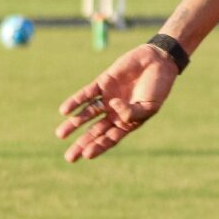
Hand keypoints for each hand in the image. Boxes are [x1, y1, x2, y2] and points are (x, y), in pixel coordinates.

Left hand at [56, 45, 177, 161]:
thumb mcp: (150, 105)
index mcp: (128, 121)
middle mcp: (115, 112)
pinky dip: (75, 101)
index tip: (86, 155)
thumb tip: (112, 106)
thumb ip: (131, 112)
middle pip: (95, 131)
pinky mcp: (103, 83)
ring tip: (60, 134)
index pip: (110, 138)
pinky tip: (65, 111)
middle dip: (82, 143)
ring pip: (88, 114)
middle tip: (70, 157)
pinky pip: (86, 94)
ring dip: (74, 124)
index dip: (99, 146)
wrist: (157, 62)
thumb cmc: (158, 87)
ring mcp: (108, 98)